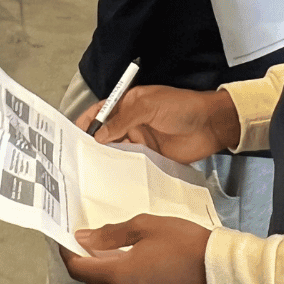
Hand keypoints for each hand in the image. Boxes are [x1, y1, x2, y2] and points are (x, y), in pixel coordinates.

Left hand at [60, 215, 211, 283]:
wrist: (220, 273)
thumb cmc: (183, 243)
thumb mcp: (144, 227)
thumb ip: (109, 235)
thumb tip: (83, 239)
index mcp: (119, 279)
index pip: (78, 270)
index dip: (67, 252)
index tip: (65, 238)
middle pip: (93, 282)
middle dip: (88, 261)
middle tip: (91, 239)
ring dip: (106, 273)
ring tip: (114, 250)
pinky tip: (132, 267)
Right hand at [76, 85, 240, 161]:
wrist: (212, 125)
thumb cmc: (182, 106)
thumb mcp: (149, 105)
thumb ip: (123, 119)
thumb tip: (99, 135)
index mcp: (128, 104)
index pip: (101, 112)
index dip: (86, 122)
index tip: (71, 135)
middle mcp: (131, 123)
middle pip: (105, 135)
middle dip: (92, 145)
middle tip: (77, 160)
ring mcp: (140, 141)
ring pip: (116, 151)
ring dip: (105, 159)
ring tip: (90, 173)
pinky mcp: (151, 158)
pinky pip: (132, 165)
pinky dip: (122, 171)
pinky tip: (112, 180)